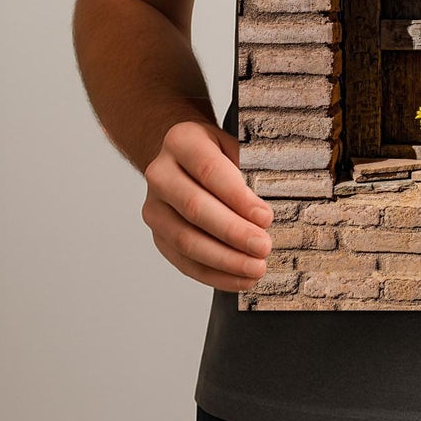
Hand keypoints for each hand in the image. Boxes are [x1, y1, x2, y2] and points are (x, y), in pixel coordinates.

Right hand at [142, 120, 275, 291]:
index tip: (266, 218)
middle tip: (264, 247)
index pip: (210, 171)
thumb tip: (263, 211)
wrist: (180, 157)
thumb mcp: (232, 143)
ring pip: (186, 240)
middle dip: (233, 232)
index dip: (238, 198)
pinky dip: (213, 274)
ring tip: (256, 268)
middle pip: (195, 208)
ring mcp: (154, 207)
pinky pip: (183, 261)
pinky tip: (239, 279)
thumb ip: (247, 166)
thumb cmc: (214, 151)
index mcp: (181, 141)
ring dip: (225, 260)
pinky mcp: (158, 235)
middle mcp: (160, 174)